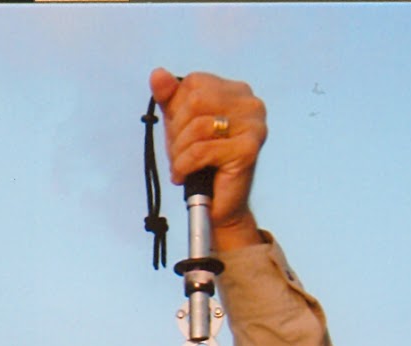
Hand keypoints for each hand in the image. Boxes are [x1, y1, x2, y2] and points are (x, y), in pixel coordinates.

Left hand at [149, 68, 266, 249]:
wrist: (218, 208)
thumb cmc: (201, 165)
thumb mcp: (181, 126)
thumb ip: (170, 99)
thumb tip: (157, 73)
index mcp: (237, 92)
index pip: (194, 83)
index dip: (176, 110)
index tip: (178, 135)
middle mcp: (251, 103)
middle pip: (195, 101)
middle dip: (177, 132)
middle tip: (178, 155)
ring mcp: (254, 125)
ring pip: (198, 126)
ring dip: (179, 153)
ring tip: (181, 168)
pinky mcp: (248, 149)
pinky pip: (201, 150)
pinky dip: (184, 166)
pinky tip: (184, 176)